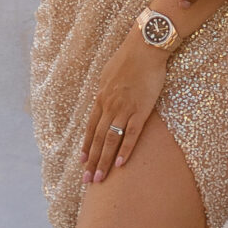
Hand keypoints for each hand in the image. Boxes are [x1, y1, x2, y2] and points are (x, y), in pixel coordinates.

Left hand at [81, 29, 169, 182]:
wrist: (145, 47)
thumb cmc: (129, 57)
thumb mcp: (109, 73)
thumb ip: (106, 90)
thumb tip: (102, 97)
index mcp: (101, 98)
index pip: (90, 128)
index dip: (86, 146)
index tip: (82, 162)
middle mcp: (109, 106)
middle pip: (97, 139)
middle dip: (91, 161)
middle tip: (87, 180)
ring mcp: (124, 108)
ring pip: (110, 140)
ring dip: (104, 161)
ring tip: (99, 178)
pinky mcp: (141, 109)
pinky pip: (131, 134)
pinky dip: (125, 150)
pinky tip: (120, 164)